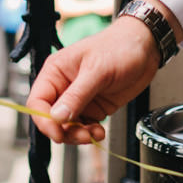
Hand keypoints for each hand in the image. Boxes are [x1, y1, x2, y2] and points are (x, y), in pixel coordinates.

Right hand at [26, 14, 159, 144]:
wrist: (145, 48)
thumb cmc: (119, 47)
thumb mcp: (97, 71)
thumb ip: (76, 95)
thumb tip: (57, 117)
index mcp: (56, 72)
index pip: (37, 101)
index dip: (44, 120)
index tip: (58, 133)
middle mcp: (64, 87)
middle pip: (51, 119)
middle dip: (65, 131)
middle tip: (82, 135)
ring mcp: (79, 99)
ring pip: (67, 127)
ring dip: (79, 135)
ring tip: (94, 133)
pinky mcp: (93, 107)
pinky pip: (84, 127)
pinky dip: (90, 133)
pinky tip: (100, 131)